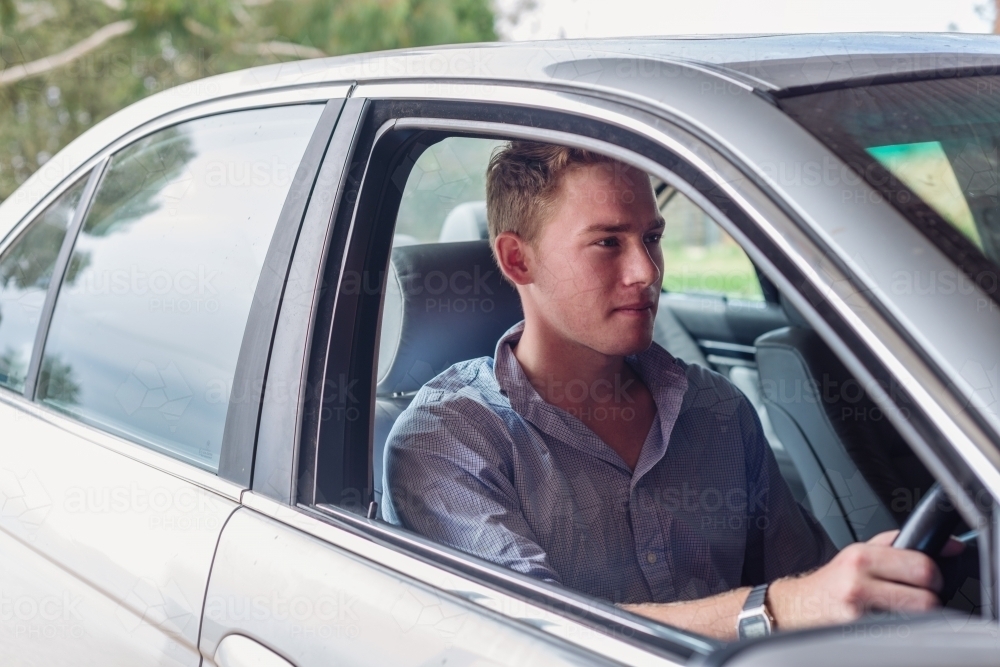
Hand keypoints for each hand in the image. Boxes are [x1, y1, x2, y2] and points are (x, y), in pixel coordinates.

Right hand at [768, 529, 964, 629]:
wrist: (799, 606)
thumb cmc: (833, 581)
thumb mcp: (859, 552)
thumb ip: (899, 544)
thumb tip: (950, 546)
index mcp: (861, 556)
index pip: (921, 565)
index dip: (934, 575)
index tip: (930, 579)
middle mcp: (858, 582)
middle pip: (925, 597)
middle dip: (930, 598)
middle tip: (920, 596)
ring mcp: (858, 612)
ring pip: (917, 619)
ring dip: (918, 617)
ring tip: (903, 610)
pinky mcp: (859, 633)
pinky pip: (899, 632)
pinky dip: (902, 629)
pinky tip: (888, 623)